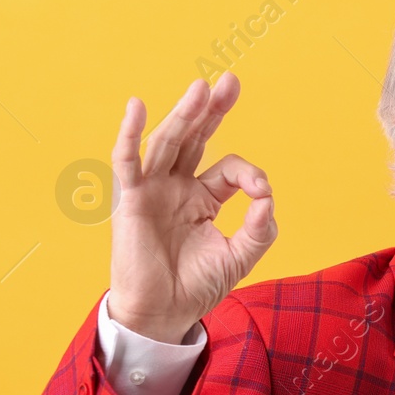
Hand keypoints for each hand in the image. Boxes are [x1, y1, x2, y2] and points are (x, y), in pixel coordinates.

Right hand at [106, 72, 276, 342]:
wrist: (164, 314)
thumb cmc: (197, 285)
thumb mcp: (240, 256)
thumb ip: (259, 227)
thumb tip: (267, 197)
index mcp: (203, 196)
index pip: (230, 168)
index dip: (250, 175)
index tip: (262, 194)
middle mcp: (177, 186)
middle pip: (195, 138)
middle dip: (212, 110)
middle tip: (230, 81)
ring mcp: (153, 190)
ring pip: (168, 143)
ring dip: (184, 114)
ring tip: (201, 87)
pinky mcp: (131, 201)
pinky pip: (127, 162)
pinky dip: (130, 135)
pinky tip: (136, 107)